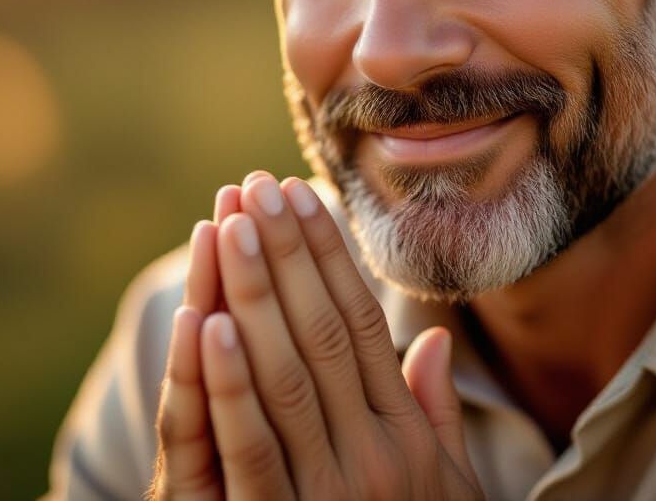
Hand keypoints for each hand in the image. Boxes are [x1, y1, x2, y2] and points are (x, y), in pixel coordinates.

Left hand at [153, 172, 484, 499]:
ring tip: (233, 222)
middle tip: (255, 186)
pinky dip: (230, 382)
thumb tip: (429, 341)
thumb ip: (433, 417)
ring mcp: (331, 495)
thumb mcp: (444, 493)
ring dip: (256, 292)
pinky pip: (253, 447)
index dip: (329, 257)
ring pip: (286, 373)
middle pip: (322, 331)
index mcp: (407, 436)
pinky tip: (211, 321)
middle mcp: (376, 456)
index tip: (302, 198)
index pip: (362, 322)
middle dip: (287, 253)